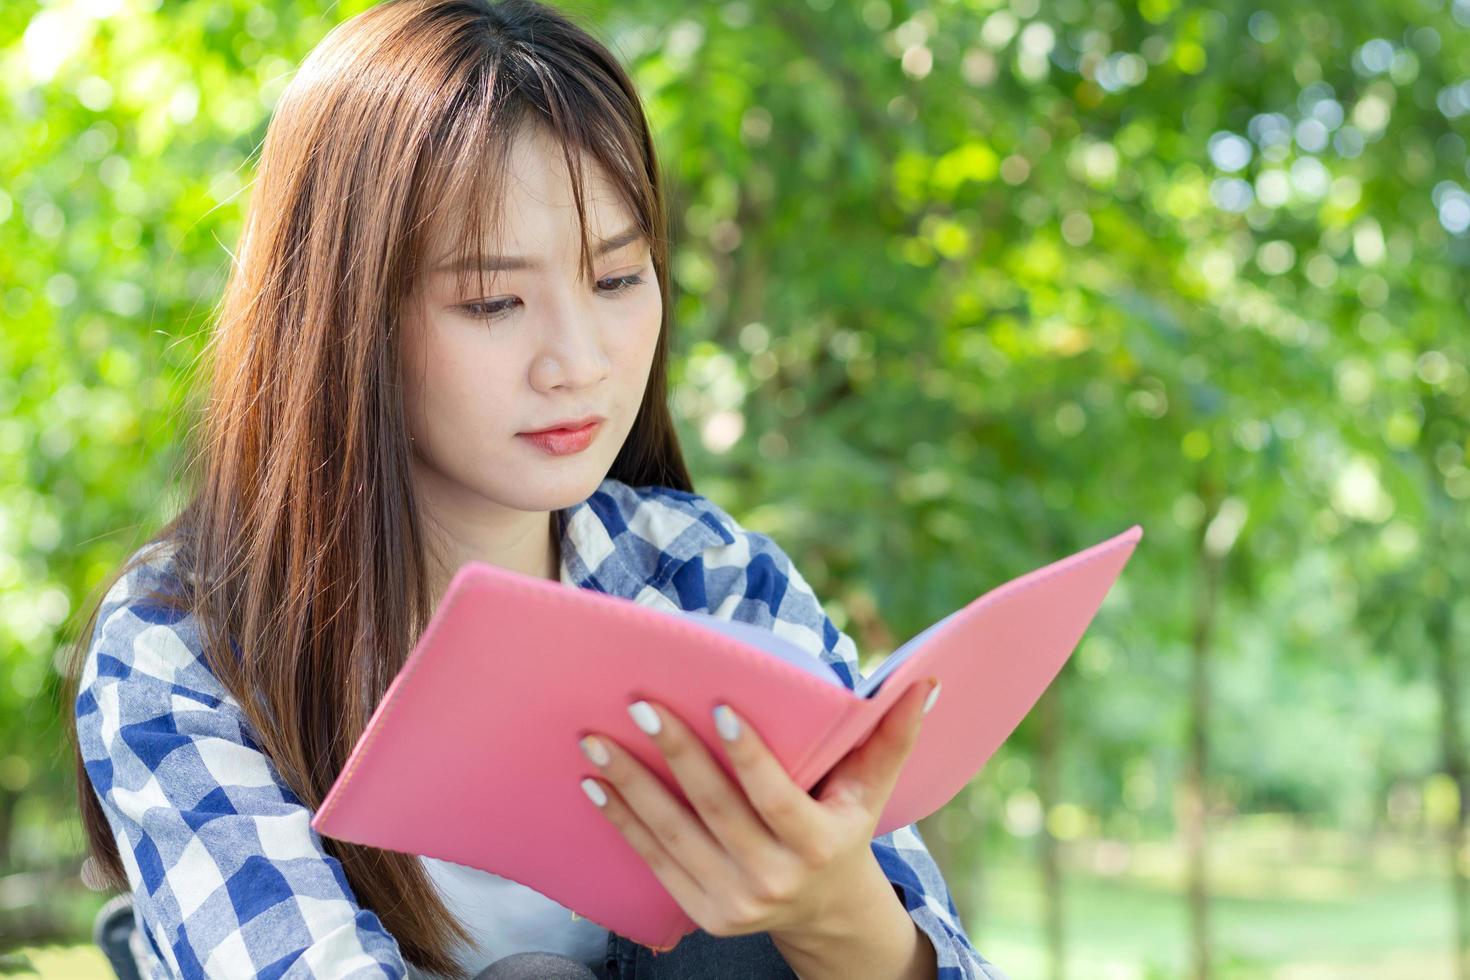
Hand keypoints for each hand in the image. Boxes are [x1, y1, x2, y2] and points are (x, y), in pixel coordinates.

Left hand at [575, 677, 940, 952]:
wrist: (824, 911)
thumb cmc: (844, 826)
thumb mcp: (873, 788)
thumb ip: (892, 735)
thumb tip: (926, 682)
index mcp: (818, 843)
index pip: (776, 796)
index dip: (747, 754)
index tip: (716, 705)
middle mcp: (775, 879)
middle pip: (715, 810)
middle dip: (673, 755)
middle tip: (637, 705)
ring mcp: (734, 903)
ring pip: (674, 835)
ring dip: (630, 786)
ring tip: (595, 741)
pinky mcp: (702, 913)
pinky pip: (654, 862)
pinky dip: (622, 822)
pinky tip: (595, 785)